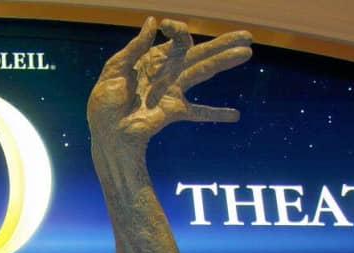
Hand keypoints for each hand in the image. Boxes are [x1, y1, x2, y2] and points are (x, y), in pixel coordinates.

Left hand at [87, 18, 251, 143]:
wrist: (106, 131)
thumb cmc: (105, 101)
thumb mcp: (114, 69)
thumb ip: (135, 48)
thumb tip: (153, 21)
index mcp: (151, 59)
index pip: (176, 40)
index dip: (177, 30)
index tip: (167, 25)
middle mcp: (166, 73)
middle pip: (199, 53)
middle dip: (222, 44)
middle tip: (248, 36)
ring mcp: (172, 91)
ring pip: (204, 72)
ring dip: (225, 62)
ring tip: (247, 53)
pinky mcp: (174, 111)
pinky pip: (199, 113)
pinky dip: (216, 114)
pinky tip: (235, 115)